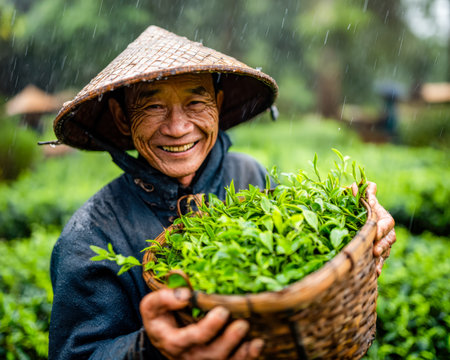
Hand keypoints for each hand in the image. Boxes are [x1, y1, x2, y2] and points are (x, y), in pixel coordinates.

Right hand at [140, 288, 263, 359]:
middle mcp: (187, 356)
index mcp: (172, 341)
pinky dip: (246, 358)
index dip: (208, 328)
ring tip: (255, 340)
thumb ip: (164, 298)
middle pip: (210, 355)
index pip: (190, 339)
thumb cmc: (160, 316)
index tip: (222, 311)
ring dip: (241, 354)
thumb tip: (185, 294)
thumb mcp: (152, 305)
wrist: (162, 334)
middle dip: (228, 341)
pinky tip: (257, 345)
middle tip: (243, 324)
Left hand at [352, 181, 395, 275]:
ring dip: (380, 259)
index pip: (387, 224)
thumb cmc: (363, 209)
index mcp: (385, 220)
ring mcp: (384, 245)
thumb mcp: (364, 201)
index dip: (382, 229)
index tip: (376, 233)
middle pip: (388, 240)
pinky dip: (377, 268)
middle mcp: (387, 234)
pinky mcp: (378, 256)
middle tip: (375, 250)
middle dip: (382, 246)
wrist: (363, 222)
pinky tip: (374, 273)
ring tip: (375, 265)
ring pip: (385, 253)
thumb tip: (357, 184)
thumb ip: (363, 193)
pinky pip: (379, 262)